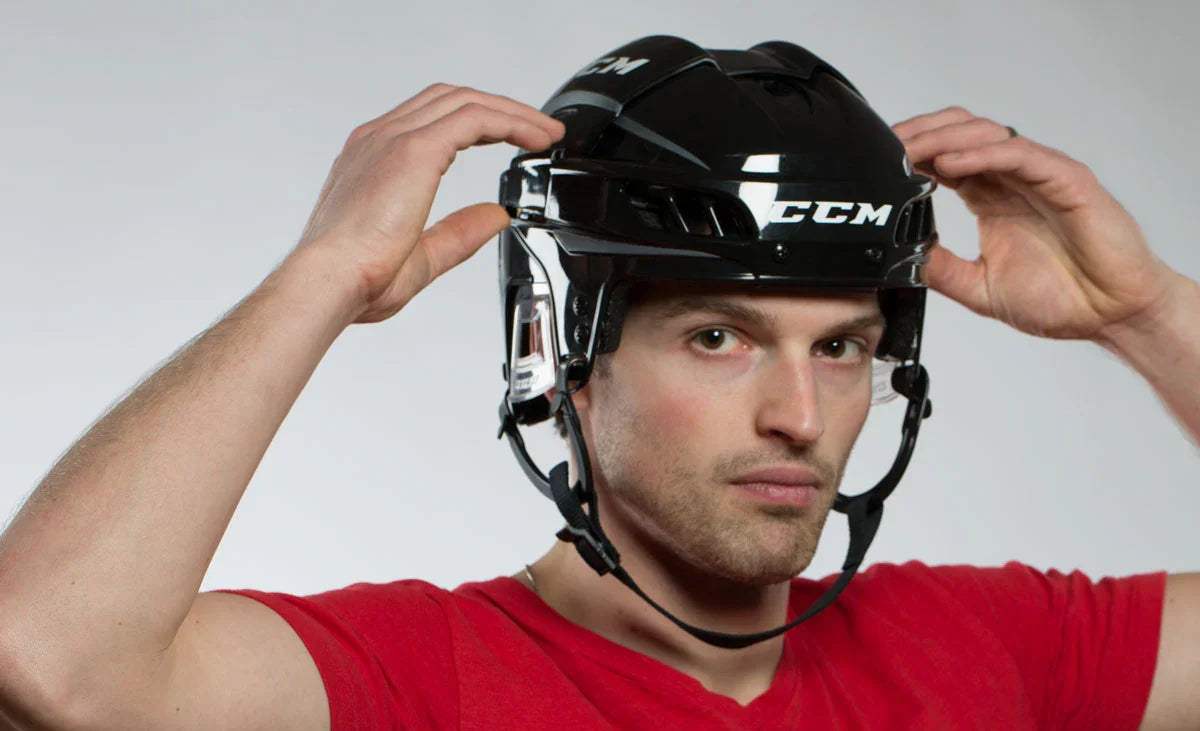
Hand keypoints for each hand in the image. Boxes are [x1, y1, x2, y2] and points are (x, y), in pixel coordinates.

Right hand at [293, 84, 564, 323]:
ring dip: (511, 113)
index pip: (431, 120)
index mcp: (373, 161)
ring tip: (545, 134)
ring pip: (465, 103)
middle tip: (537, 132)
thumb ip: (459, 233)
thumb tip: (495, 217)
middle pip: (450, 101)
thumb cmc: (354, 279)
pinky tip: (533, 139)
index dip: (477, 123)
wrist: (328, 283)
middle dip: (499, 110)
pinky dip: (509, 121)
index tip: (510, 139)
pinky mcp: (413, 150)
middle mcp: (379, 140)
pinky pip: (473, 118)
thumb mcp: (422, 256)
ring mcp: (393, 140)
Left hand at [893, 106, 1178, 340]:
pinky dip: (981, 154)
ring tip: (910, 152)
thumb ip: (942, 270)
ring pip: (986, 134)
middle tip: (887, 149)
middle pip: (959, 134)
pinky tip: (949, 165)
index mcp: (990, 199)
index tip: (878, 163)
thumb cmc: (1062, 299)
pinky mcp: (1066, 179)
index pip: (943, 159)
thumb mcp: (980, 289)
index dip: (911, 155)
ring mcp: (1039, 175)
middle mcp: (1012, 180)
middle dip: (919, 135)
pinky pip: (1019, 154)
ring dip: (942, 138)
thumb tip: (902, 256)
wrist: (1111, 316)